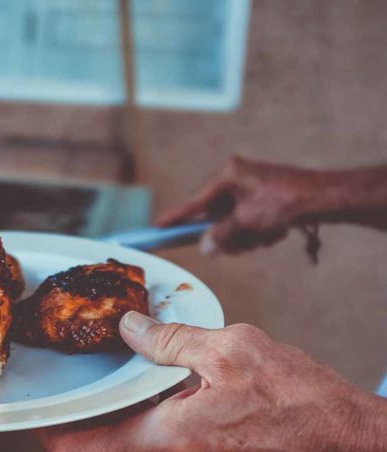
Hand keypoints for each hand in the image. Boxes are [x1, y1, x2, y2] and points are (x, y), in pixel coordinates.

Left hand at [35, 312, 386, 451]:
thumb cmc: (304, 406)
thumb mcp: (232, 349)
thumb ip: (169, 340)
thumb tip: (130, 329)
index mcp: (161, 444)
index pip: (71, 451)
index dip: (43, 428)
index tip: (35, 403)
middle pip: (104, 441)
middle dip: (104, 403)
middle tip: (113, 363)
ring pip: (137, 445)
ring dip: (140, 410)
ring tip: (165, 373)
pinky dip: (165, 424)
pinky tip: (191, 394)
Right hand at [158, 157, 324, 254]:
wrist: (324, 198)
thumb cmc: (283, 203)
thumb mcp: (246, 221)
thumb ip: (221, 235)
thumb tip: (205, 247)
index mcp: (227, 175)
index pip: (194, 201)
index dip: (175, 217)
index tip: (156, 227)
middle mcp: (236, 179)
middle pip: (214, 216)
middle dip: (227, 234)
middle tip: (239, 243)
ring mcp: (250, 190)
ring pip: (232, 224)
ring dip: (245, 236)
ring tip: (264, 236)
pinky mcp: (263, 200)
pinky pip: (248, 223)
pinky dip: (258, 233)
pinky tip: (274, 233)